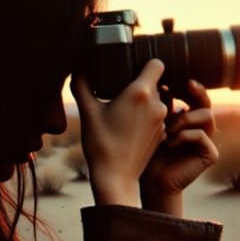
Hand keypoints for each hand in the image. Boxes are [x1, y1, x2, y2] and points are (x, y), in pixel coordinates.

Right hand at [71, 60, 168, 206]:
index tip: (132, 69)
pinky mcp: (162, 134)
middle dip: (140, 84)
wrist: (115, 177)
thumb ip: (82, 86)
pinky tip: (130, 127)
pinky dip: (147, 118)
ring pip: (157, 100)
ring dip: (144, 102)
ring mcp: (162, 120)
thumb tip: (77, 70)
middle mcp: (156, 104)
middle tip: (120, 93)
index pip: (157, 63)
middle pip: (155, 82)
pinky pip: (158, 117)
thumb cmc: (101, 144)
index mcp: (140, 93)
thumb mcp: (87, 112)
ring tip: (124, 111)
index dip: (145, 63)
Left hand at [140, 80, 218, 214]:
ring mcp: (207, 140)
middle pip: (207, 101)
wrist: (151, 182)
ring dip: (185, 118)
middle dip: (197, 92)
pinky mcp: (210, 154)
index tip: (174, 78)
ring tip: (168, 127)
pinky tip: (169, 142)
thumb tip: (159, 80)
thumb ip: (160, 104)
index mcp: (187, 117)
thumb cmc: (148, 152)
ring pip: (208, 115)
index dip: (189, 85)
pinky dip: (184, 136)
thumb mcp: (151, 123)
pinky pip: (202, 136)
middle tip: (187, 85)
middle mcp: (200, 127)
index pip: (195, 95)